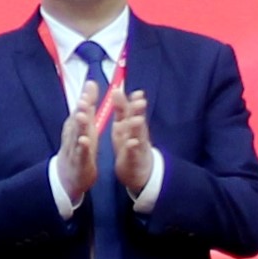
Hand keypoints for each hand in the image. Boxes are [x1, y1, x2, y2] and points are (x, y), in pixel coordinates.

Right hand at [55, 74, 104, 208]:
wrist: (68, 175)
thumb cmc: (78, 145)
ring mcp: (75, 148)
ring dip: (79, 127)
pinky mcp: (79, 162)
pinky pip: (81, 154)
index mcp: (77, 124)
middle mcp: (74, 134)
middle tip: (85, 100)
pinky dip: (82, 148)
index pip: (80, 109)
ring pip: (76, 136)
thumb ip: (88, 103)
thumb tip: (90, 82)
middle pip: (76, 121)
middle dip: (80, 110)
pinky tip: (85, 142)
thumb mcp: (85, 123)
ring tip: (83, 117)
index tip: (90, 87)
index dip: (85, 99)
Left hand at [107, 88, 155, 203]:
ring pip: (138, 135)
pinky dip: (132, 148)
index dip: (134, 101)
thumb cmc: (129, 143)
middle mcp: (136, 132)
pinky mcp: (133, 159)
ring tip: (137, 119)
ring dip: (137, 127)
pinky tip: (131, 143)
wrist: (137, 169)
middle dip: (138, 111)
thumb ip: (121, 108)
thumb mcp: (124, 125)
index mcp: (130, 123)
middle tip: (140, 101)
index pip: (133, 109)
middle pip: (138, 119)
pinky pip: (132, 153)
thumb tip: (117, 88)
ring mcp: (137, 146)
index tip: (137, 92)